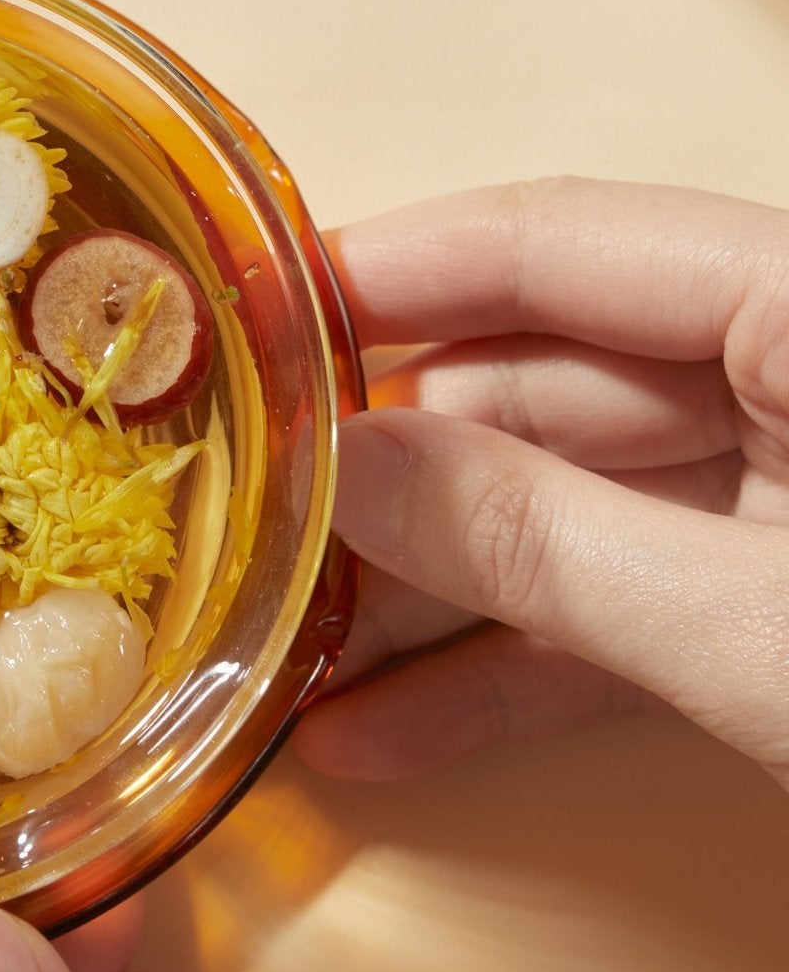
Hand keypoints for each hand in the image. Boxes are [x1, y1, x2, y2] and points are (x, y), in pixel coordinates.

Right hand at [294, 178, 788, 784]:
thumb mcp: (757, 630)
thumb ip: (541, 539)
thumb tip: (341, 469)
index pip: (560, 243)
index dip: (388, 273)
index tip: (241, 313)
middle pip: (545, 387)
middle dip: (389, 476)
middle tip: (237, 529)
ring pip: (568, 509)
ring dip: (429, 595)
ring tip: (281, 658)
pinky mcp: (781, 607)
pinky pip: (627, 608)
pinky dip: (517, 667)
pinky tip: (380, 728)